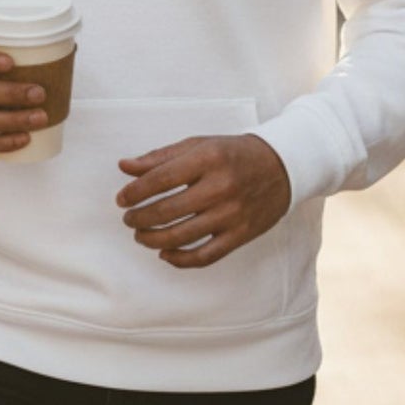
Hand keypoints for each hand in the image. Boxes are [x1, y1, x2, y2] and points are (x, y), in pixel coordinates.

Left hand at [115, 134, 290, 268]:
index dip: (134, 192)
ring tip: (141, 235)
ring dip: (153, 239)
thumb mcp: (198, 145)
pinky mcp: (241, 234)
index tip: (122, 200)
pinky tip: (165, 254)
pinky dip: (181, 260)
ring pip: (183, 236)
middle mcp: (221, 187)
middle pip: (167, 211)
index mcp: (207, 159)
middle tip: (129, 219)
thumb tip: (124, 167)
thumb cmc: (232, 154)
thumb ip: (160, 157)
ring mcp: (232, 214)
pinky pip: (206, 256)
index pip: (160, 179)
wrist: (282, 166)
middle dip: (139, 218)